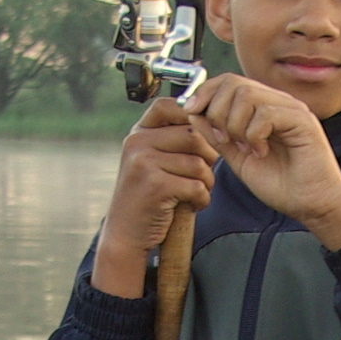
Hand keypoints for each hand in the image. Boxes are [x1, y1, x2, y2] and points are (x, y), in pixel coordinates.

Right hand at [96, 95, 219, 297]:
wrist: (125, 234)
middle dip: (209, 156)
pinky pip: (196, 185)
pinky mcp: (154, 185)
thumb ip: (174, 141)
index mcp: (139, 132)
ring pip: (198, 163)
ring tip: (196, 193)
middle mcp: (137, 142)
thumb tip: (214, 122)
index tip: (206, 136)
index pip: (171, 106)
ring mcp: (143, 162)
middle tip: (203, 176)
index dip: (195, 116)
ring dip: (207, 183)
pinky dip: (202, 199)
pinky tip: (193, 205)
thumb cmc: (148, 198)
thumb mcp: (153, 161)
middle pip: (194, 134)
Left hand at [185, 75, 340, 248]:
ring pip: (247, 95)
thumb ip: (218, 137)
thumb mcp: (239, 159)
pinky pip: (266, 113)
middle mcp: (277, 103)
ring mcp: (291, 109)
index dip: (205, 92)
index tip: (190, 111)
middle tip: (223, 138)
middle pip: (234, 83)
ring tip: (245, 147)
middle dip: (216, 110)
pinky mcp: (302, 121)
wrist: (313, 206)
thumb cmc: (284, 186)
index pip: (229, 82)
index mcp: (262, 109)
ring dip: (235, 124)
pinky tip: (261, 151)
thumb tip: (193, 114)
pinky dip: (254, 134)